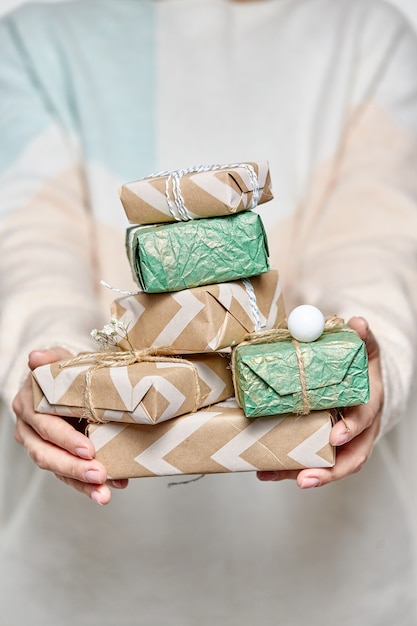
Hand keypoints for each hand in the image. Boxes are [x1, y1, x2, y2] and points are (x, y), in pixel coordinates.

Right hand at [13, 348, 127, 504]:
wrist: (63, 384)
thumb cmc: (64, 374)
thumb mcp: (60, 362)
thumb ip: (50, 360)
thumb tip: (36, 357)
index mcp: (30, 404)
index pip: (45, 425)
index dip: (65, 439)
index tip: (88, 449)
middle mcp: (29, 429)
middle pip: (47, 454)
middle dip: (74, 468)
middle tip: (99, 474)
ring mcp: (39, 446)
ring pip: (56, 469)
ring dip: (81, 484)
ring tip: (104, 493)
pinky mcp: (54, 457)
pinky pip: (67, 476)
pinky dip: (86, 486)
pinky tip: (105, 491)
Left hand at [257, 316, 383, 487]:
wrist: (364, 383)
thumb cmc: (362, 368)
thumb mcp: (364, 350)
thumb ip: (361, 338)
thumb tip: (358, 322)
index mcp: (369, 405)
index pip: (364, 421)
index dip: (351, 430)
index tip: (335, 437)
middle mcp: (359, 431)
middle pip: (350, 458)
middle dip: (328, 471)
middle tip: (304, 477)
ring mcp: (343, 443)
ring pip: (328, 466)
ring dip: (302, 474)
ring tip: (273, 475)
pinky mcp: (325, 447)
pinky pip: (309, 462)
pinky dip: (289, 469)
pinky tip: (265, 470)